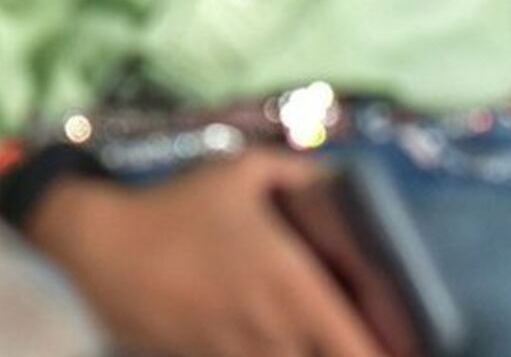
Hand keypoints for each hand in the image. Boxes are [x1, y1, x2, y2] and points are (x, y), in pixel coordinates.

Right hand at [24, 155, 417, 356]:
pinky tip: (276, 344)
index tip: (408, 345)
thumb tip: (346, 181)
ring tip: (323, 339)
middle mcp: (276, 335)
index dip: (393, 354)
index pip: (365, 351)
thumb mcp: (243, 172)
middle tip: (367, 340)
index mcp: (295, 289)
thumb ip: (303, 176)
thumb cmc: (180, 207)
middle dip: (357, 356)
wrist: (102, 250)